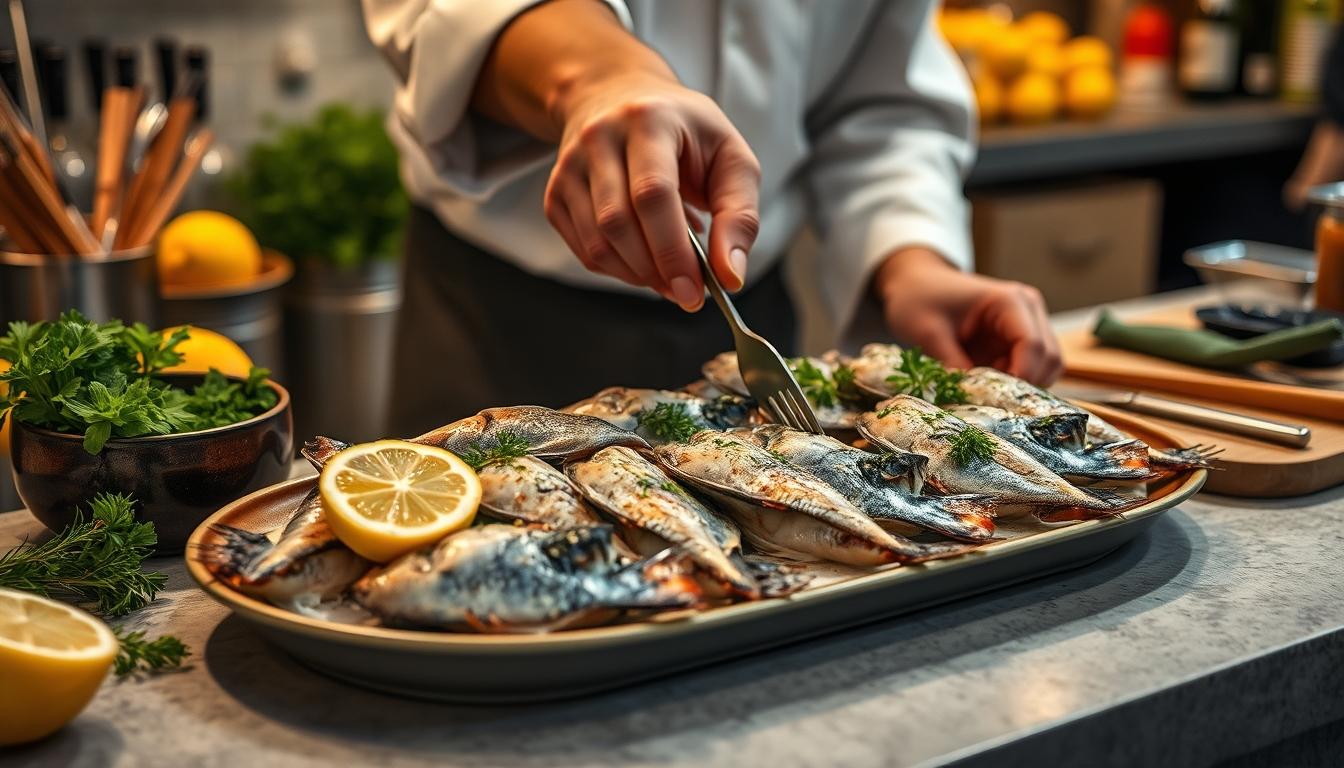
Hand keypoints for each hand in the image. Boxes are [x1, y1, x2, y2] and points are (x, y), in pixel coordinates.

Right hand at [544, 70, 760, 309]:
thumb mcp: (730, 158)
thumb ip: (739, 215)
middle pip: (618, 223)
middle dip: (657, 270)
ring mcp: (569, 166)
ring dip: (638, 275)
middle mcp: (599, 138)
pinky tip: (644, 260)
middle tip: (687, 292)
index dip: (673, 250)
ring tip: (670, 275)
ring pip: (597, 244)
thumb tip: (730, 276)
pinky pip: (585, 251)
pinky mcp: (555, 193)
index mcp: (648, 120)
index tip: (695, 292)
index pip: (653, 194)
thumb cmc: (686, 134)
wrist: (619, 99)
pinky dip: (619, 270)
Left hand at [873, 248, 1062, 384]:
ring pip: (1046, 368)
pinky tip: (985, 381)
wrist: (917, 284)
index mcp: (1010, 301)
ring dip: (1021, 385)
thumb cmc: (920, 298)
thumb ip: (951, 363)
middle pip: (1049, 359)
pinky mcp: (1018, 341)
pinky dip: (1014, 382)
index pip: (1033, 345)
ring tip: (984, 386)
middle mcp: (1028, 311)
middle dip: (1024, 384)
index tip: (994, 398)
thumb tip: (969, 397)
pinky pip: (1031, 369)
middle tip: (989, 397)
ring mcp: (1027, 325)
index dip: (1021, 376)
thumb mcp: (928, 332)